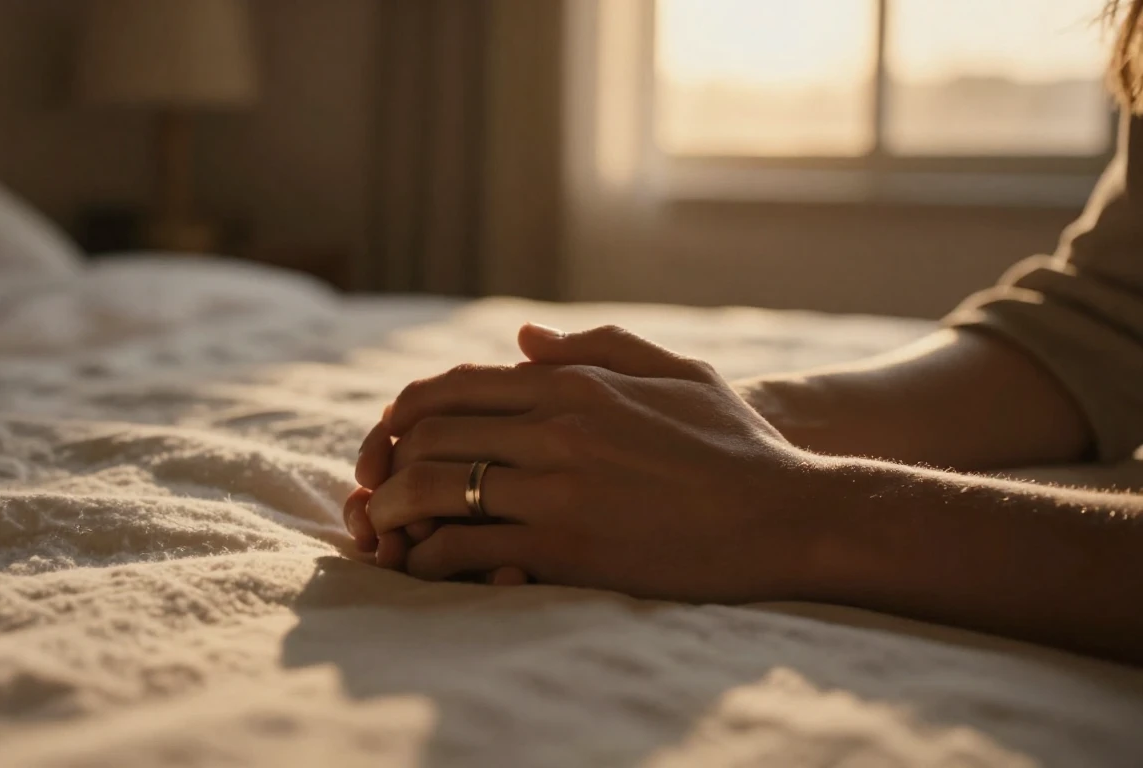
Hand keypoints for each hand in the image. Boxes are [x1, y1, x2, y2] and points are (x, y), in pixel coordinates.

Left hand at [350, 324, 824, 601]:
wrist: (790, 516)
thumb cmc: (737, 444)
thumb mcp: (678, 371)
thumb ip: (597, 347)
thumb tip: (521, 338)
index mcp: (575, 384)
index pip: (452, 386)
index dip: (402, 413)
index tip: (390, 439)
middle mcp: (557, 428)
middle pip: (432, 434)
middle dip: (386, 461)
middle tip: (375, 487)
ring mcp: (559, 489)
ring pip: (439, 489)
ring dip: (395, 509)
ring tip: (386, 526)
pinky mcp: (568, 549)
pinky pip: (469, 550)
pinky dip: (431, 557)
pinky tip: (426, 564)